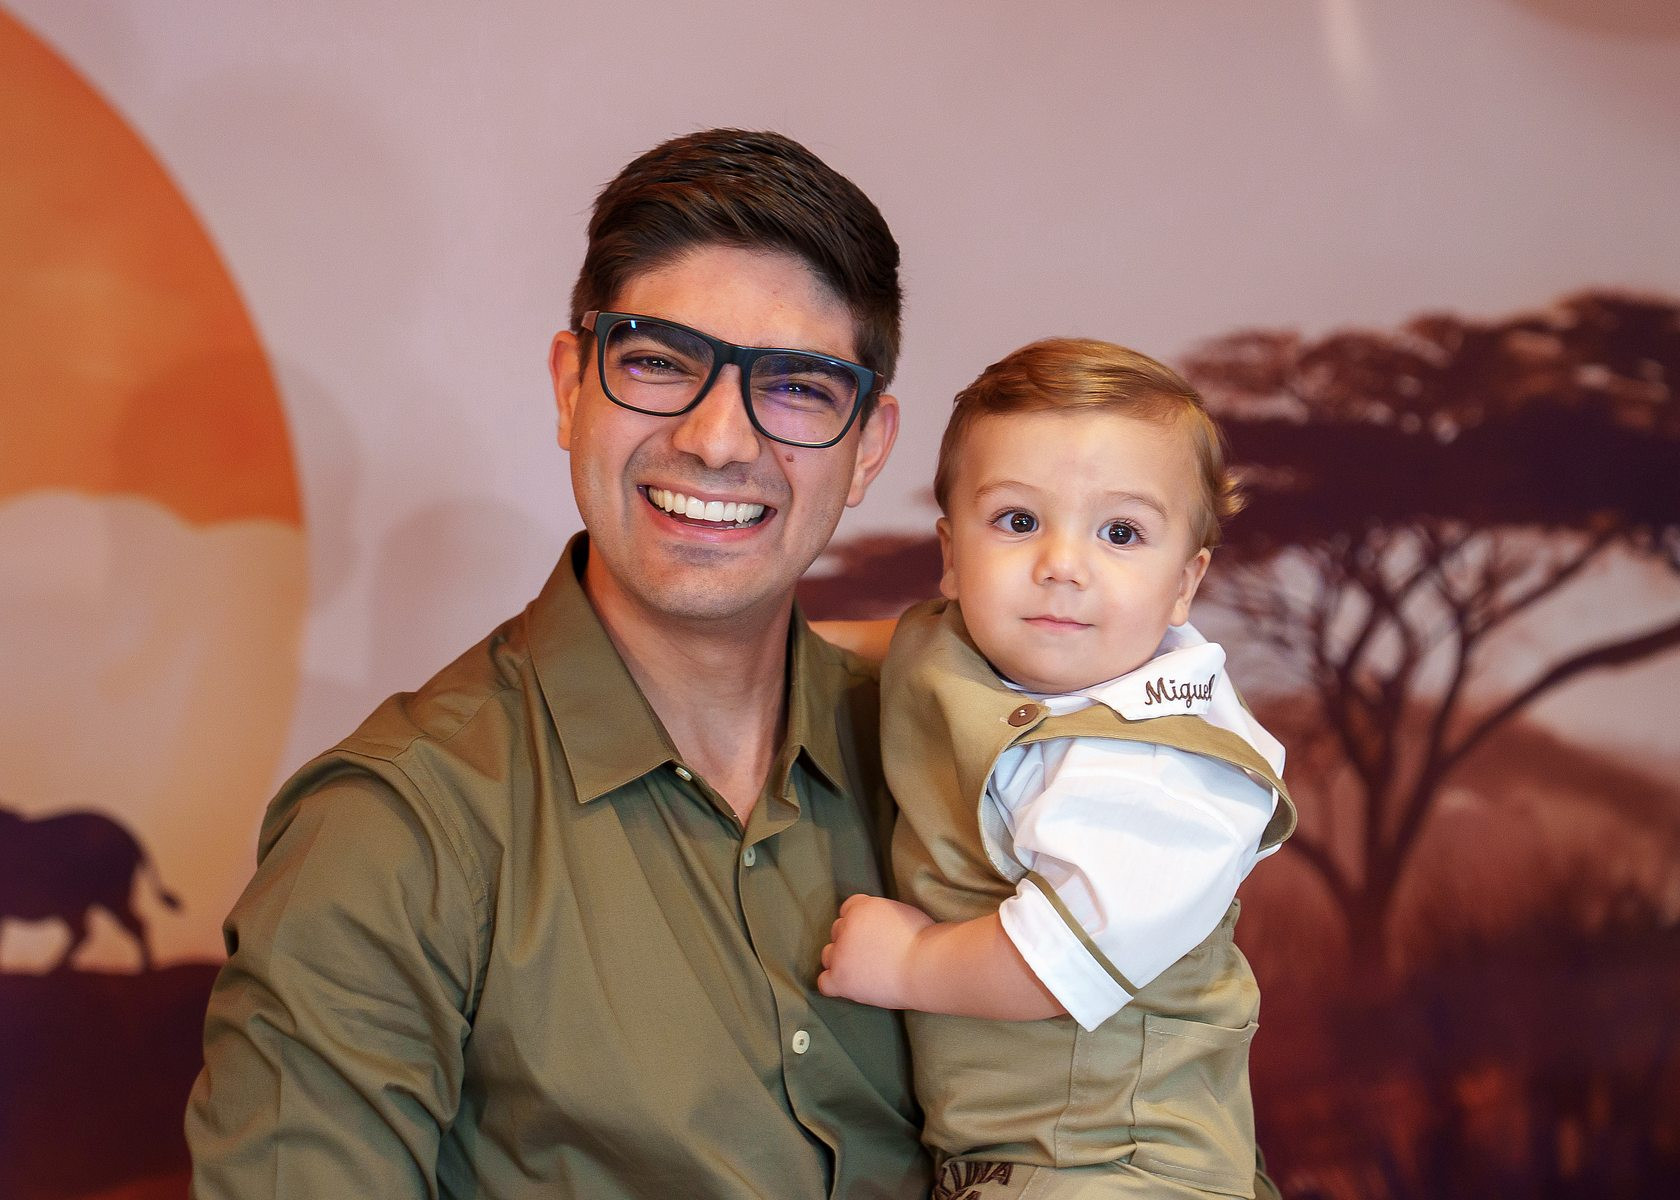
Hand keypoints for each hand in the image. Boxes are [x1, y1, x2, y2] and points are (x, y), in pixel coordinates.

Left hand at [816, 893, 933, 1008]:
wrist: (926, 967)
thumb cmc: (925, 942)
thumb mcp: (902, 913)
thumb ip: (882, 916)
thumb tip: (880, 926)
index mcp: (862, 907)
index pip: (848, 908)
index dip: (860, 923)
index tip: (871, 934)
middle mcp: (847, 927)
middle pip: (837, 931)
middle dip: (851, 941)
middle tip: (871, 954)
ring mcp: (841, 953)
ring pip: (828, 955)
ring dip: (841, 961)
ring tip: (863, 971)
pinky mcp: (840, 978)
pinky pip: (824, 982)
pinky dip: (834, 983)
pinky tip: (851, 985)